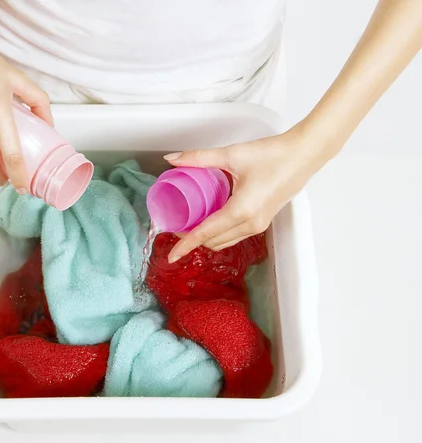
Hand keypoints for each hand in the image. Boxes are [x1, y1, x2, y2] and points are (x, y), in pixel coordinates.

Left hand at [165, 125, 327, 262]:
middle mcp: (250, 224)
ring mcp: (258, 225)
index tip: (171, 255)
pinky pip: (235, 235)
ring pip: (225, 241)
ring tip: (190, 224)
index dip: (186, 245)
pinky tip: (210, 218)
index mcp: (241, 211)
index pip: (206, 234)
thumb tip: (172, 159)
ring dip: (206, 237)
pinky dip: (219, 233)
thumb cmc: (273, 154)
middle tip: (176, 225)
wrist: (304, 155)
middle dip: (192, 239)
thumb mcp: (231, 154)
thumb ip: (199, 158)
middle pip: (213, 241)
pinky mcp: (263, 221)